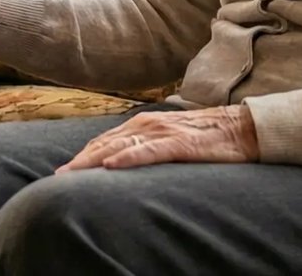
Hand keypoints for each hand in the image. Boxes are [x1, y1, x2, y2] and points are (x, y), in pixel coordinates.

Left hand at [56, 107, 260, 172]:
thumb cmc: (208, 136)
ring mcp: (162, 132)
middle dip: (80, 160)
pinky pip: (148, 151)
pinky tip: (111, 165)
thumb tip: (126, 161)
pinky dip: (127, 157)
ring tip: (72, 173)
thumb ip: (149, 146)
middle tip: (58, 177)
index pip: (105, 140)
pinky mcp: (179, 143)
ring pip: (120, 146)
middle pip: (105, 143)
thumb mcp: (171, 140)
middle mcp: (148, 124)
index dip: (83, 155)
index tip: (64, 171)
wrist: (243, 128)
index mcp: (144, 124)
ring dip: (93, 159)